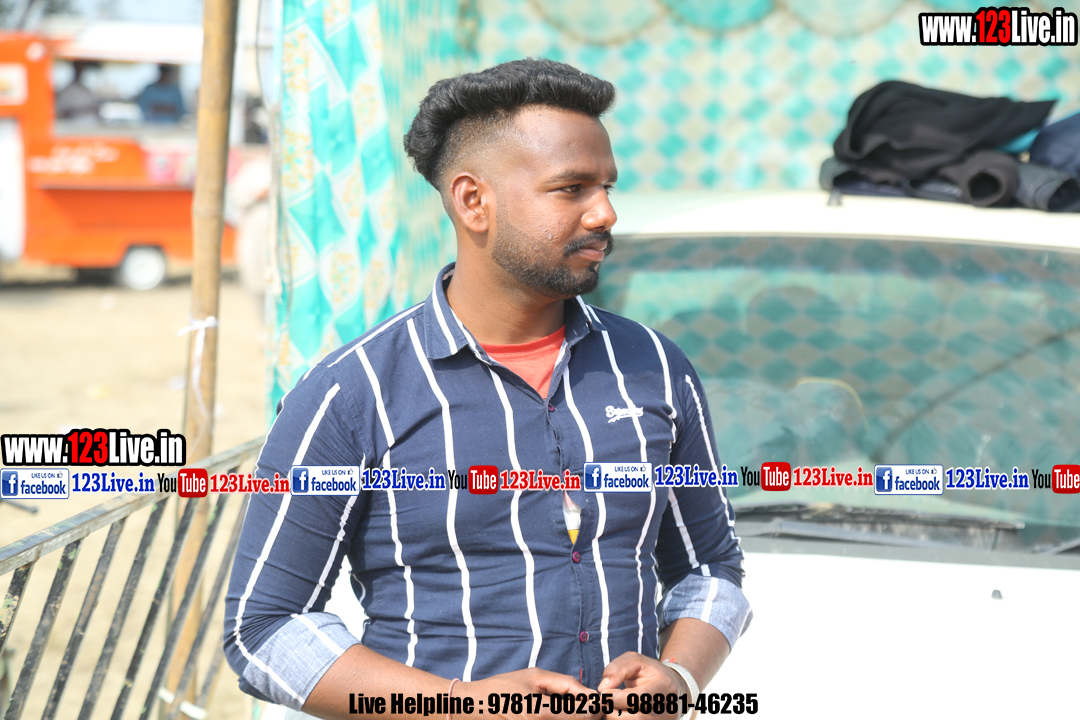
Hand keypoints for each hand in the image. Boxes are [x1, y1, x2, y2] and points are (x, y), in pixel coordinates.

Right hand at [458, 667, 602, 719]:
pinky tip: (555, 712)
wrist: (473, 708)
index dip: (596, 707)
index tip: (599, 700)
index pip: (584, 715)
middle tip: (584, 703)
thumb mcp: (534, 677)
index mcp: (542, 714)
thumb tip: (590, 692)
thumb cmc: (502, 688)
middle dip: (586, 714)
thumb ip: (565, 683)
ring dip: (574, 718)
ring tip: (564, 707)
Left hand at [598, 653, 685, 719]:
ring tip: (610, 707)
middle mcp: (668, 708)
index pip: (640, 698)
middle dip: (615, 711)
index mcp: (665, 686)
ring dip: (616, 718)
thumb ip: (618, 669)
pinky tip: (617, 713)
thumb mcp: (635, 661)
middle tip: (604, 703)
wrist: (669, 685)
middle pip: (637, 718)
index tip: (605, 693)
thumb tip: (603, 688)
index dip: (618, 698)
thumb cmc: (650, 671)